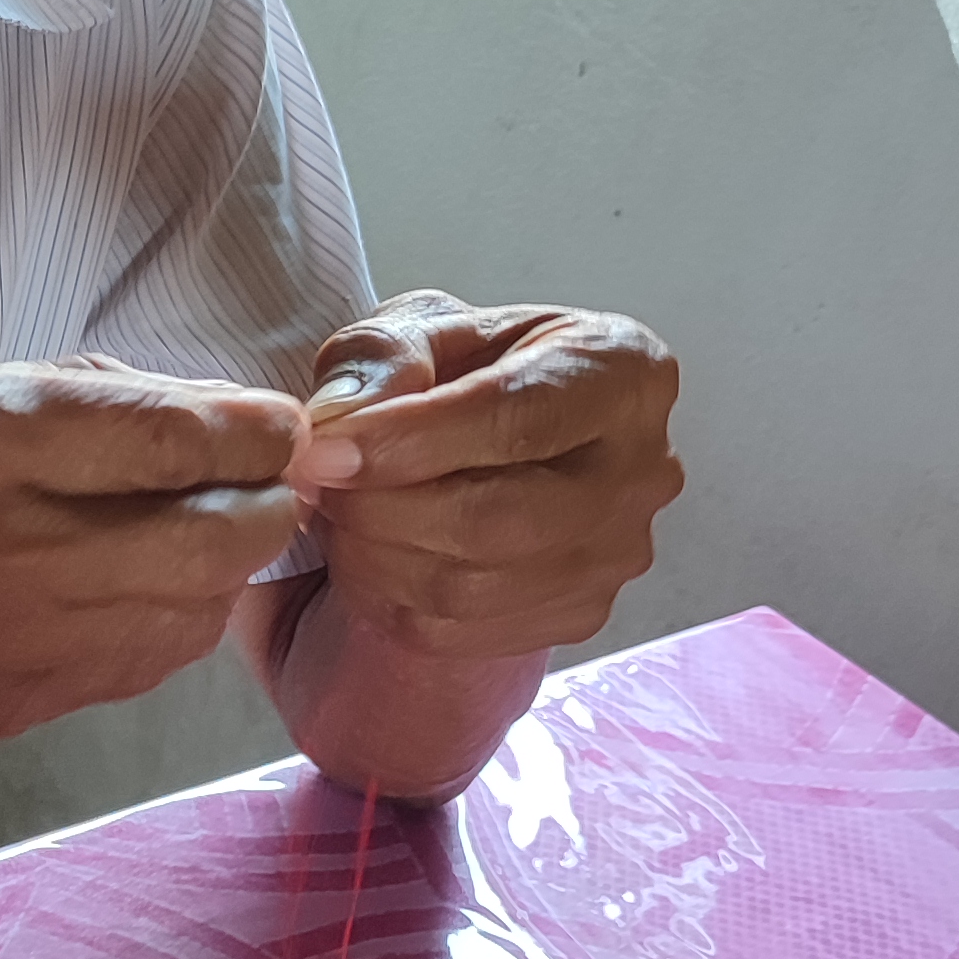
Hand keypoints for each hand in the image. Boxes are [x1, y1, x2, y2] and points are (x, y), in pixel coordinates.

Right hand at [0, 356, 309, 761]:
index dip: (259, 434)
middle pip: (209, 535)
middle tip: (282, 487)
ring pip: (186, 613)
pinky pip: (134, 669)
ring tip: (217, 539)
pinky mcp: (3, 709)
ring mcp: (3, 639)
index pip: (174, 440)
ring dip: (224, 574)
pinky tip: (151, 597)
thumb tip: (199, 413)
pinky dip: (167, 627)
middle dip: (267, 507)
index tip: (291, 429)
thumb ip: (61, 401)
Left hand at [283, 291, 679, 661]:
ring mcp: (617, 554)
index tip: (322, 450)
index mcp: (623, 370)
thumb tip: (342, 420)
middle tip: (315, 481)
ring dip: (372, 554)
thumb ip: (383, 355)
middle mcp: (643, 470)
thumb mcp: (424, 326)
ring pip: (470, 586)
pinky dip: (386, 597)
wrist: (492, 436)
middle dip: (379, 506)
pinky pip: (459, 631)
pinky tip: (367, 551)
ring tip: (337, 509)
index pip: (515, 418)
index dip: (407, 440)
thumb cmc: (469, 369)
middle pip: (495, 519)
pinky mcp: (578, 614)